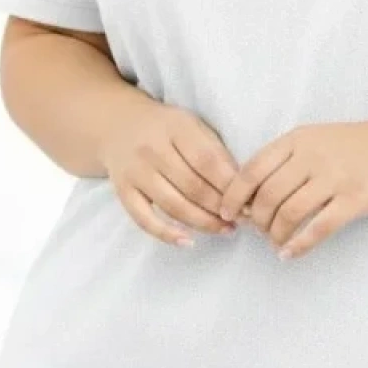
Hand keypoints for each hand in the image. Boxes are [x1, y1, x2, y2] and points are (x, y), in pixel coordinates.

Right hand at [100, 98, 241, 245]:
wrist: (117, 124)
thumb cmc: (166, 128)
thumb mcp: (192, 126)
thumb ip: (215, 151)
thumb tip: (243, 187)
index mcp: (176, 127)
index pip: (208, 160)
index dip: (230, 185)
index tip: (250, 201)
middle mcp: (152, 149)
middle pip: (193, 186)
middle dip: (221, 207)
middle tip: (242, 219)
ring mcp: (135, 172)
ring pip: (173, 205)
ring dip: (203, 222)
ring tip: (225, 229)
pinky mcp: (123, 191)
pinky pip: (144, 219)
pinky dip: (167, 234)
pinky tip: (188, 242)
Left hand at [217, 116, 367, 260]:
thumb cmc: (361, 145)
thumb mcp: (319, 139)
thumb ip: (288, 159)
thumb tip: (252, 192)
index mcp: (299, 139)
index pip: (252, 169)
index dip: (233, 194)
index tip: (226, 212)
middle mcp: (313, 156)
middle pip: (267, 196)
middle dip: (255, 219)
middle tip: (258, 231)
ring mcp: (335, 178)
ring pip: (289, 214)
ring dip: (275, 234)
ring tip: (275, 243)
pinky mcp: (356, 200)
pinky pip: (319, 228)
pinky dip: (300, 245)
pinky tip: (290, 254)